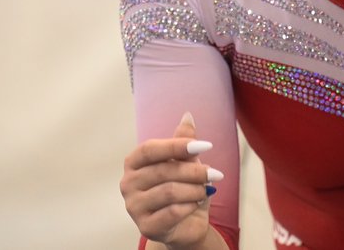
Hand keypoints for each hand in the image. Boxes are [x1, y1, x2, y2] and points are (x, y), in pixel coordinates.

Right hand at [120, 112, 222, 247]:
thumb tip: (188, 116)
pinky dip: (190, 205)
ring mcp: (134, 207)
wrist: (186, 224)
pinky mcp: (146, 227)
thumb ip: (183, 141)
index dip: (177, 146)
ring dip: (195, 189)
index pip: (150, 149)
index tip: (206, 146)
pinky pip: (172, 212)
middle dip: (194, 171)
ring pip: (169, 192)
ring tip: (207, 189)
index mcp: (134, 163)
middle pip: (163, 171)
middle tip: (215, 173)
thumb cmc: (183, 188)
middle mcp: (128, 184)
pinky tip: (197, 203)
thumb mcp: (186, 162)